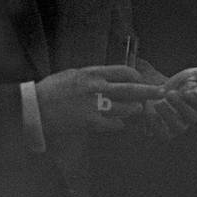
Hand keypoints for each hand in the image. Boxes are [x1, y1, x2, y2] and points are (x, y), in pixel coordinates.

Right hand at [35, 66, 163, 136]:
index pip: (123, 71)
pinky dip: (118, 125)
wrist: (34, 106)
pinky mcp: (90, 122)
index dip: (136, 77)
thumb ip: (91, 76)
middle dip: (149, 91)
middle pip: (131, 88)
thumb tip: (105, 77)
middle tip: (161, 93)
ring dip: (133, 110)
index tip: (141, 81)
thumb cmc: (51, 90)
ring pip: (125, 108)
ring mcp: (95, 105)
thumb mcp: (73, 75)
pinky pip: (113, 124)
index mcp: (92, 73)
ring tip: (135, 111)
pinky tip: (118, 125)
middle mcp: (96, 87)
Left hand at [143, 64, 196, 139]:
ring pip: (178, 128)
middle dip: (181, 105)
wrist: (163, 91)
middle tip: (170, 93)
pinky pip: (163, 135)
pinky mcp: (164, 130)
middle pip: (191, 116)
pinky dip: (156, 127)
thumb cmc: (184, 84)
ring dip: (169, 116)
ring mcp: (179, 125)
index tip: (189, 89)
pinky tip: (150, 113)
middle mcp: (192, 116)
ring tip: (160, 103)